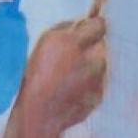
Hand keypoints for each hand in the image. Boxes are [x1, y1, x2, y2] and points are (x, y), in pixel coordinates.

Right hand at [23, 15, 105, 129]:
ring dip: (88, 66)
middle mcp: (93, 59)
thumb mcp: (44, 42)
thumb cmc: (36, 76)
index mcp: (76, 43)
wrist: (39, 114)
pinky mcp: (99, 96)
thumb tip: (81, 23)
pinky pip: (96, 84)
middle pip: (101, 45)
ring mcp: (99, 79)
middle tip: (70, 56)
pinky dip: (86, 84)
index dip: (91, 27)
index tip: (85, 30)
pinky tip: (68, 90)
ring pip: (100, 65)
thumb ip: (66, 27)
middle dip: (89, 48)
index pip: (99, 25)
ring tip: (65, 77)